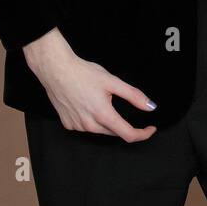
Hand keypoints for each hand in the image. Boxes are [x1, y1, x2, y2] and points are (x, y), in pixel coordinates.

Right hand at [22, 27, 157, 141]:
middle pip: (114, 132)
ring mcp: (77, 126)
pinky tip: (88, 105)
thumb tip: (150, 107)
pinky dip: (92, 120)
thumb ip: (134, 96)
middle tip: (127, 109)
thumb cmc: (83, 73)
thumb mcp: (113, 81)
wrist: (56, 70)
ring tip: (102, 100)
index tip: (150, 129)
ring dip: (107, 122)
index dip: (142, 134)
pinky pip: (86, 127)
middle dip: (124, 125)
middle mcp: (89, 125)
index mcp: (103, 115)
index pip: (128, 135)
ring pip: (100, 130)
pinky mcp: (68, 124)